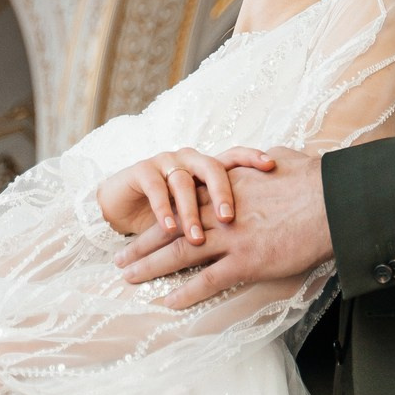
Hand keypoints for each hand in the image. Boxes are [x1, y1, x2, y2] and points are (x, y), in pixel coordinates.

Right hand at [97, 147, 276, 246]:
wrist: (122, 206)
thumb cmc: (168, 212)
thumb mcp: (197, 214)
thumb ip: (220, 215)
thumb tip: (261, 229)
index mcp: (206, 166)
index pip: (234, 156)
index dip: (252, 158)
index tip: (272, 166)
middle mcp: (189, 159)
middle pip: (211, 168)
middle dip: (221, 193)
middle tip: (228, 218)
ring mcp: (165, 162)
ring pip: (183, 182)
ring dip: (190, 212)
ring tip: (197, 238)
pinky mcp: (142, 171)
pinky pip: (155, 188)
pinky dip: (163, 210)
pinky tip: (169, 229)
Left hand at [114, 148, 331, 305]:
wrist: (331, 201)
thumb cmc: (312, 178)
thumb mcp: (279, 159)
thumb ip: (260, 163)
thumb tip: (261, 158)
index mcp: (228, 185)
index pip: (184, 200)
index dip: (161, 214)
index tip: (143, 224)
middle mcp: (223, 211)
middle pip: (172, 227)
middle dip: (143, 244)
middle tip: (120, 259)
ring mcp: (233, 237)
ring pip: (181, 253)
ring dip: (152, 267)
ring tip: (129, 278)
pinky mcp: (247, 260)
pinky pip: (208, 280)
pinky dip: (185, 293)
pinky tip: (167, 302)